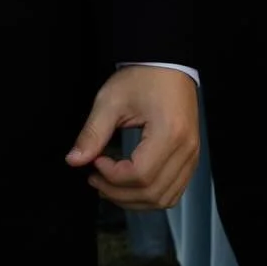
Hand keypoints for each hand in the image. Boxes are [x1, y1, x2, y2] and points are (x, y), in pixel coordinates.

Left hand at [67, 65, 199, 209]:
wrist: (167, 65)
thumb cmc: (142, 78)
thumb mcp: (110, 101)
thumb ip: (92, 133)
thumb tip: (74, 160)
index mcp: (169, 134)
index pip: (140, 174)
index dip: (113, 176)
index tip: (95, 162)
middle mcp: (187, 150)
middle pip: (153, 193)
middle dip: (118, 193)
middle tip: (95, 179)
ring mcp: (192, 156)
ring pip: (165, 198)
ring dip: (134, 200)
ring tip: (109, 186)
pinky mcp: (191, 159)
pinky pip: (174, 191)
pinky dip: (150, 196)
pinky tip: (129, 186)